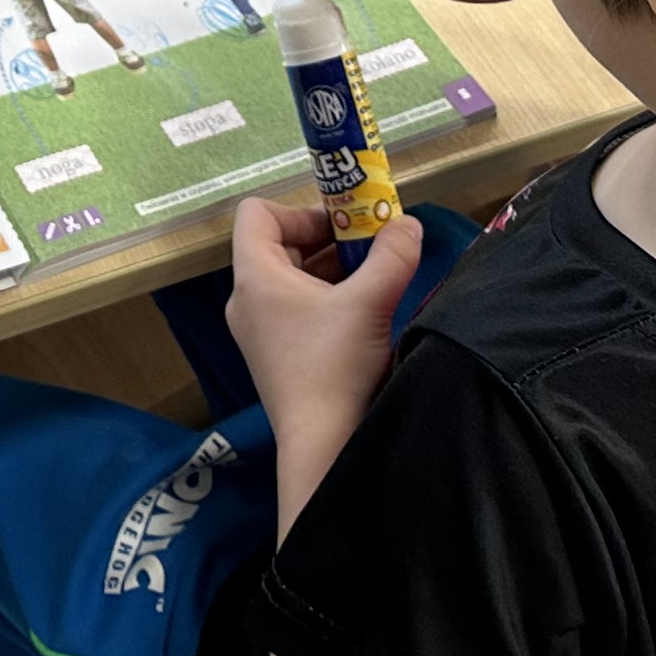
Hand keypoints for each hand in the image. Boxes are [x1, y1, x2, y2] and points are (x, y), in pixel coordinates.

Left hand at [223, 197, 424, 444]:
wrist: (324, 446)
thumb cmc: (335, 367)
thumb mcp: (369, 302)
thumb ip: (392, 255)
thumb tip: (407, 224)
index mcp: (255, 277)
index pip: (258, 214)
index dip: (301, 209)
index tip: (344, 224)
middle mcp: (247, 300)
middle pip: (277, 244)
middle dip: (326, 238)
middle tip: (369, 245)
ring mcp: (258, 331)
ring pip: (290, 278)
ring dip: (331, 268)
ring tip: (373, 276)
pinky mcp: (276, 356)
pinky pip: (295, 308)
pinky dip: (326, 298)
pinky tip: (363, 311)